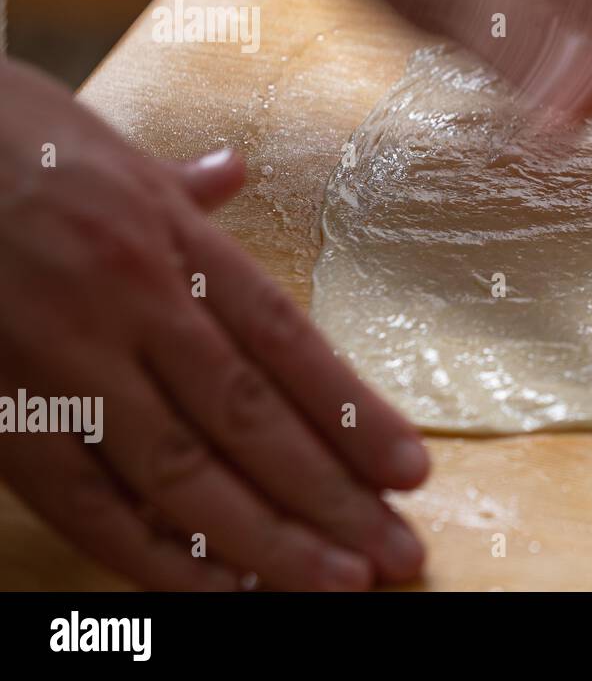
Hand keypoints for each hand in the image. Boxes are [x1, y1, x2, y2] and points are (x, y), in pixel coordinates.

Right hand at [0, 59, 429, 589]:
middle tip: (397, 554)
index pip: (287, 341)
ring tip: (333, 582)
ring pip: (177, 469)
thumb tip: (233, 175)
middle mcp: (130, 300)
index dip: (353, 413)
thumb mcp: (107, 148)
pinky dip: (148, 551)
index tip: (411, 470)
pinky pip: (79, 498)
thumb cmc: (3, 142)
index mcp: (172, 237)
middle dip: (330, 495)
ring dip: (263, 538)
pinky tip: (212, 588)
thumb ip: (181, 188)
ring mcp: (59, 360)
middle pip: (249, 416)